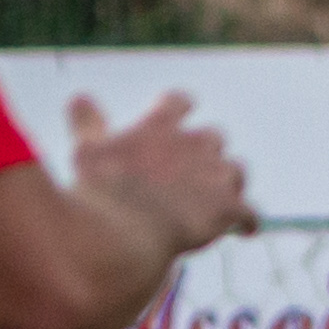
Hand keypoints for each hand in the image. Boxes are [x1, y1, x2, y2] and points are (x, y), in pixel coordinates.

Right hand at [69, 92, 253, 252]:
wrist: (124, 231)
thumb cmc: (100, 192)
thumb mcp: (87, 150)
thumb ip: (88, 122)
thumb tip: (79, 98)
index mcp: (160, 126)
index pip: (179, 101)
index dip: (180, 108)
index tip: (181, 112)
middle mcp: (195, 143)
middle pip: (214, 136)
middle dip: (206, 152)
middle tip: (195, 171)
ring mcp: (215, 174)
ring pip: (236, 171)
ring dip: (228, 183)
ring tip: (219, 199)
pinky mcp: (228, 208)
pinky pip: (249, 214)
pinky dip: (248, 221)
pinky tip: (246, 231)